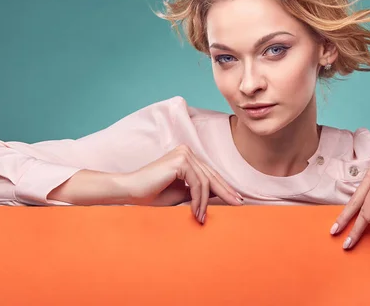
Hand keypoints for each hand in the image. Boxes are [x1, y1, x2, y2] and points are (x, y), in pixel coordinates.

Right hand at [121, 144, 243, 222]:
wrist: (130, 192)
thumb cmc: (152, 195)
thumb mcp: (181, 194)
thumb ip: (197, 192)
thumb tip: (218, 197)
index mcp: (187, 157)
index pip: (209, 174)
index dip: (223, 188)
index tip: (236, 200)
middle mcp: (187, 152)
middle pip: (211, 176)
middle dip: (226, 192)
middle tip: (239, 204)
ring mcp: (184, 154)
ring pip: (205, 182)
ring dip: (205, 203)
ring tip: (202, 218)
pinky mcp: (181, 161)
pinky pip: (198, 184)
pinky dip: (199, 200)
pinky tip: (197, 213)